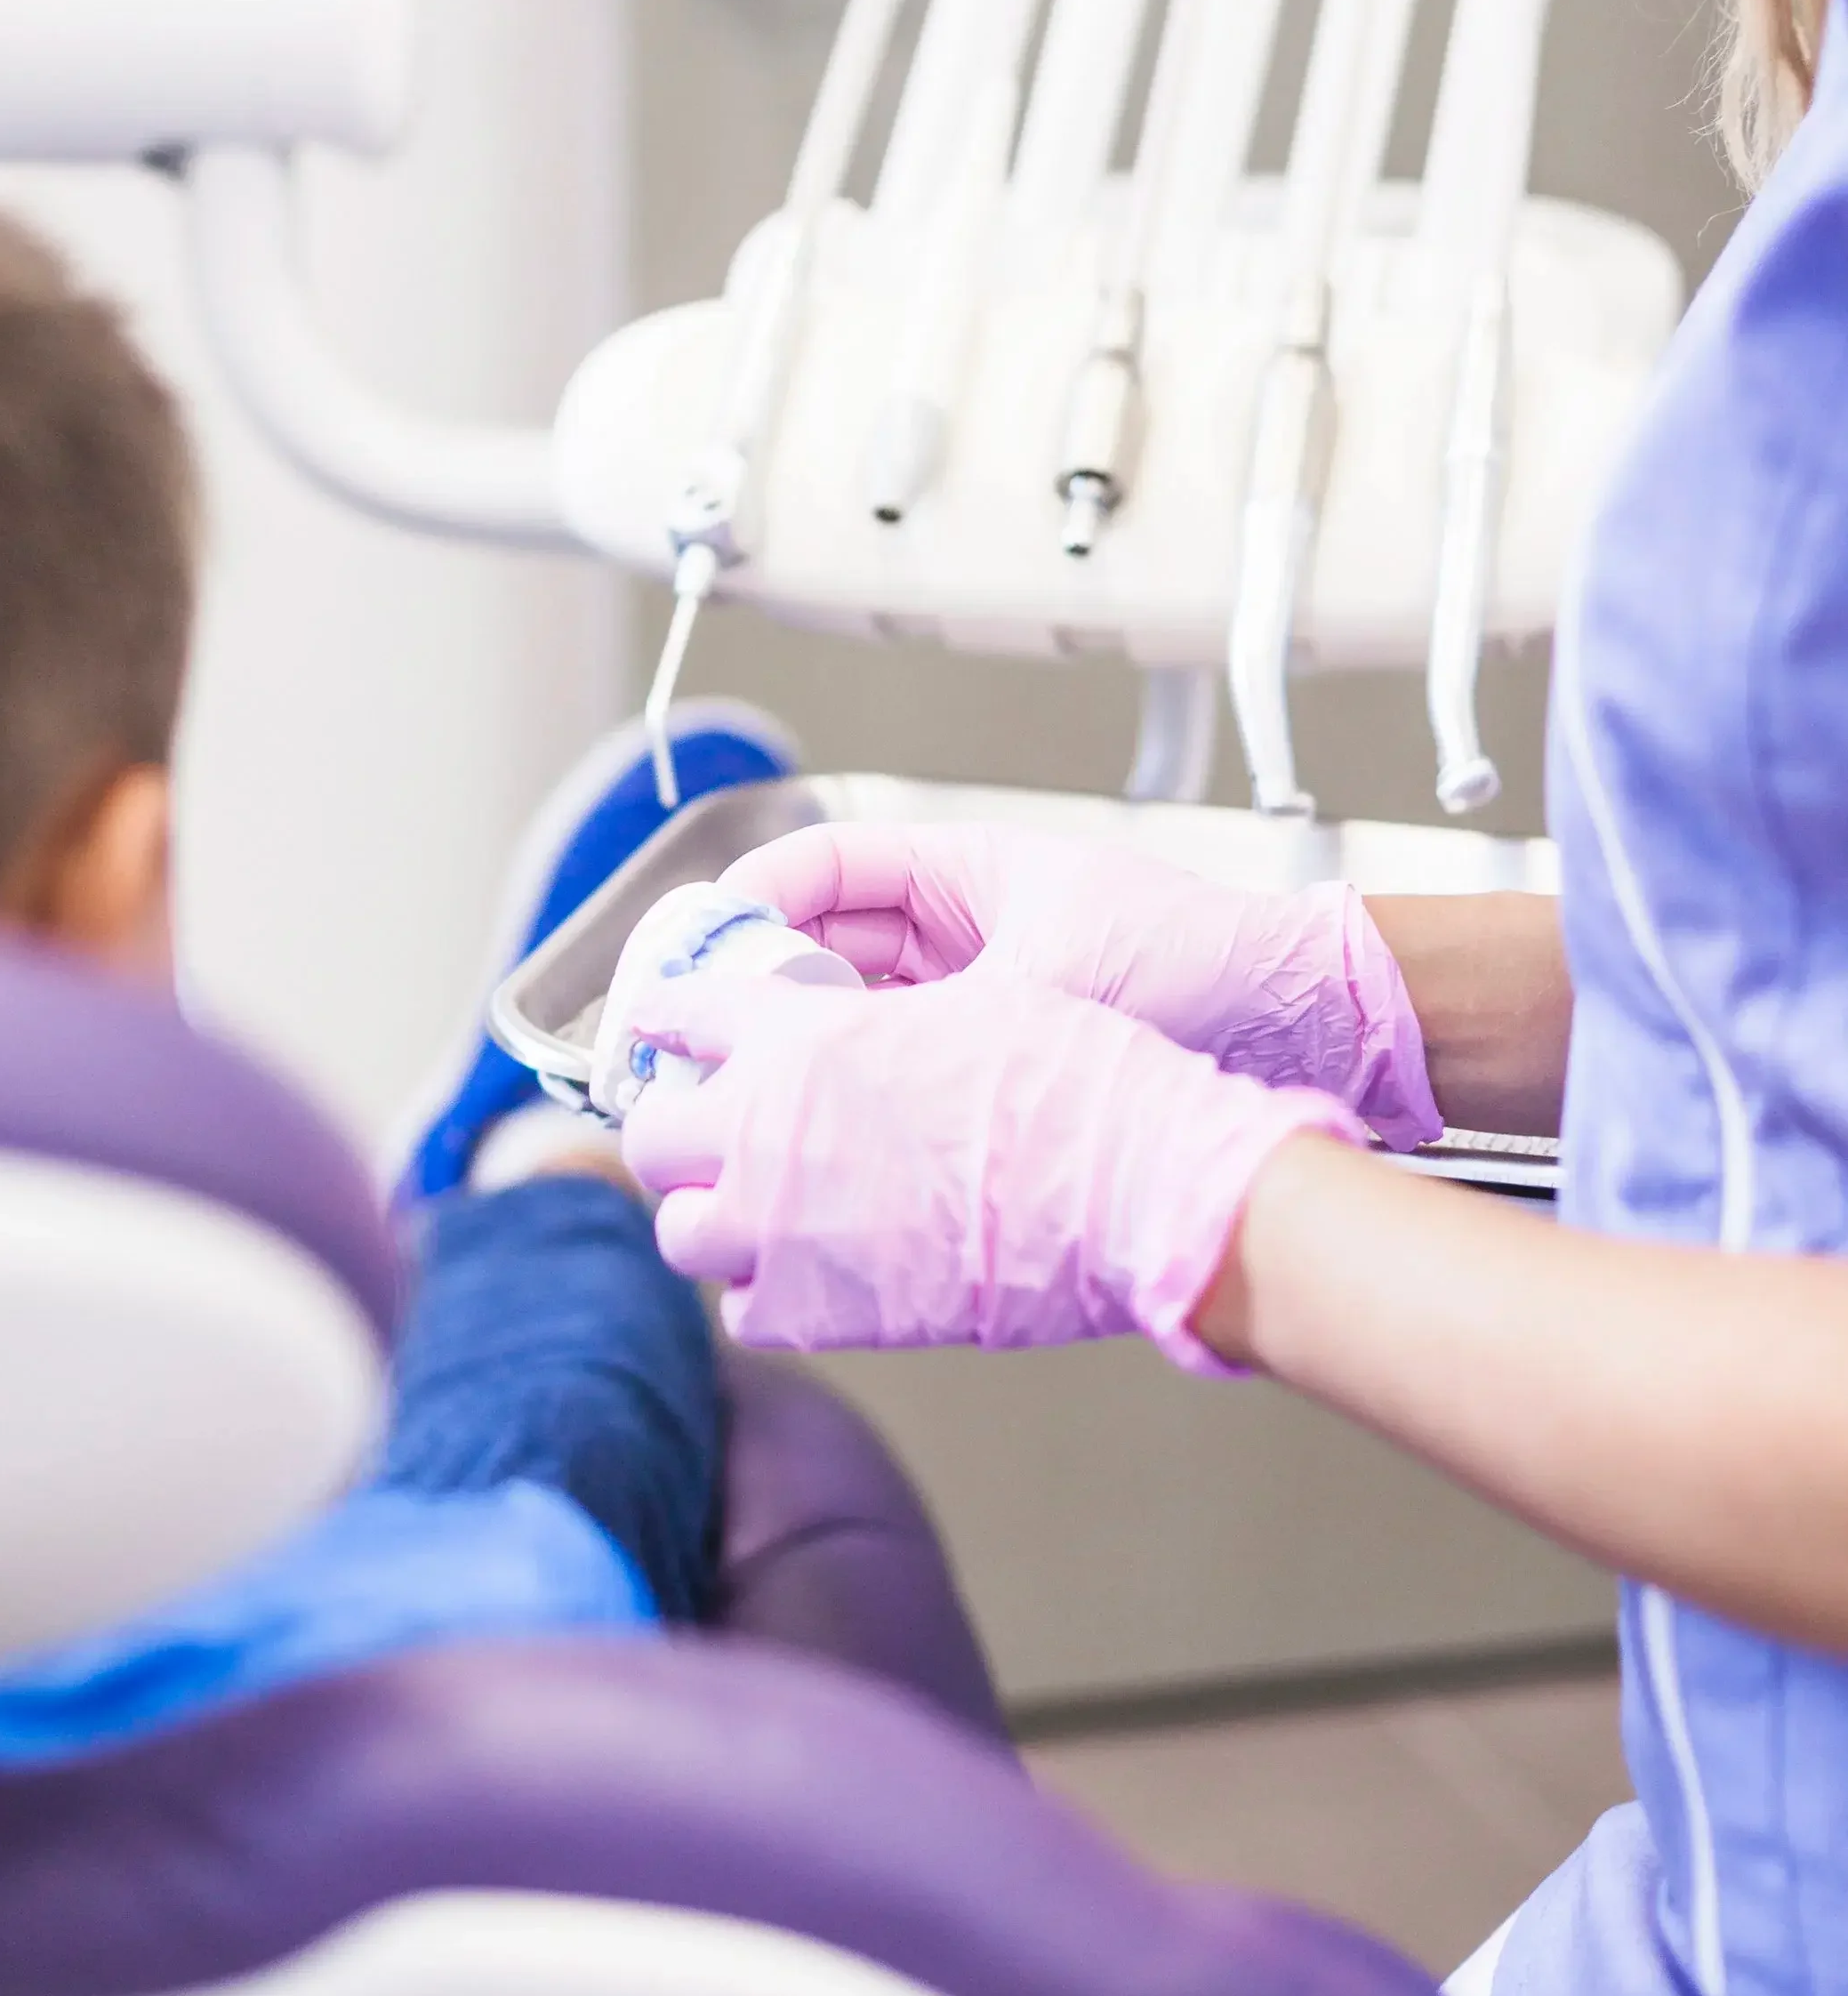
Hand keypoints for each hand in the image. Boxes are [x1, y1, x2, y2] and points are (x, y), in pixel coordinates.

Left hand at [622, 966, 1361, 1369]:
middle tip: (709, 1135)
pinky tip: (810, 1274)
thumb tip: (867, 1044)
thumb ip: (881, 1028)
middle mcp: (764, 1127)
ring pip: (680, 1231)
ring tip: (756, 1213)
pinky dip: (766, 1291)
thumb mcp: (970, 1007)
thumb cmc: (1074, 1088)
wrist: (1126, 1191)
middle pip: (651, 1132)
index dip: (671, 1024)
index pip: (680, 1015)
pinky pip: (745, 1307)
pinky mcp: (811, 1310)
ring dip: (710, 1216)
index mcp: (799, 1034)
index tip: (670, 1035)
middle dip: (674, 1130)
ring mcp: (777, 1227)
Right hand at [718, 822, 1441, 1149]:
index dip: (748, 905)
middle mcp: (962, 930)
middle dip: (751, 984)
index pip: (822, 869)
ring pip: (850, 1011)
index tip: (695, 951)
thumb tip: (836, 1044)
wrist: (1302, 1030)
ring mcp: (974, 995)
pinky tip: (822, 1126)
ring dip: (796, 1042)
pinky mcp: (993, 1061)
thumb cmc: (1202, 965)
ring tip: (743, 1087)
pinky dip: (853, 1089)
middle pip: (820, 945)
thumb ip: (943, 1006)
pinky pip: (897, 1066)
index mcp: (965, 872)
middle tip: (693, 1034)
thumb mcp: (1053, 968)